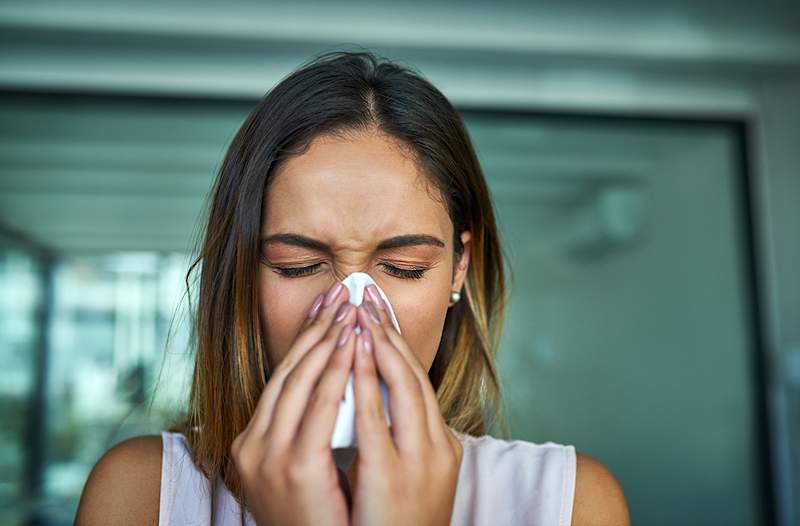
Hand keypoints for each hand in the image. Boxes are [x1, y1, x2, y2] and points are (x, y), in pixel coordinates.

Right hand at [230, 280, 356, 525]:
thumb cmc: (318, 522)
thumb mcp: (303, 470)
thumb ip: (307, 432)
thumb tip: (330, 389)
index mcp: (254, 444)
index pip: (283, 378)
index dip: (306, 338)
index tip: (326, 306)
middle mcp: (253, 445)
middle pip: (289, 371)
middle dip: (317, 328)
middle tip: (342, 293)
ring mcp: (268, 456)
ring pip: (300, 381)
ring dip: (328, 339)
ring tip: (350, 308)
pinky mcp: (293, 467)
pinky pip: (318, 405)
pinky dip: (335, 370)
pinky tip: (351, 343)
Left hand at [350, 285, 462, 525]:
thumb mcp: (403, 477)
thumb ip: (394, 440)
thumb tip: (374, 403)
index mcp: (440, 446)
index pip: (415, 380)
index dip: (396, 340)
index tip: (378, 309)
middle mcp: (437, 448)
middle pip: (412, 373)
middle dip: (386, 329)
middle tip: (367, 293)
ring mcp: (421, 461)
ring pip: (402, 385)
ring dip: (378, 343)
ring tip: (359, 309)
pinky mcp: (394, 476)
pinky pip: (377, 418)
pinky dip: (366, 380)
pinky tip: (355, 350)